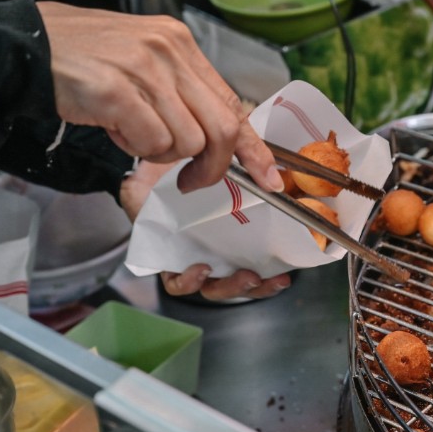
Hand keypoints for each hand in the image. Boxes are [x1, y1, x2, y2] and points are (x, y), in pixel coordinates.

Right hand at [36, 1, 283, 193]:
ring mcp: (143, 70)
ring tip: (132, 132)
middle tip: (189, 180)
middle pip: (221, 128)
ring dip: (161, 154)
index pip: (233, 102)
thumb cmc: (82, 59)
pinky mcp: (117, 92)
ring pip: (187, 141)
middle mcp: (169, 50)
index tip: (269, 175)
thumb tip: (216, 137)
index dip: (254, 147)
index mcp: (180, 43)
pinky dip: (135, 149)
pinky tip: (115, 128)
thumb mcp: (144, 62)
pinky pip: (151, 142)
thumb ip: (182, 92)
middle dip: (212, 167)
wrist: (24, 46)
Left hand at [119, 142, 291, 300]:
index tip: (285, 273)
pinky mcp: (163, 252)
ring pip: (210, 286)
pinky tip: (201, 268)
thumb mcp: (229, 143)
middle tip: (263, 278)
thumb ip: (254, 158)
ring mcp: (190, 249)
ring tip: (244, 276)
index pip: (259, 258)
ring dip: (230, 288)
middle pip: (238, 279)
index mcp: (235, 224)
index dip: (273, 274)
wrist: (147, 143)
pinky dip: (189, 282)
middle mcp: (214, 241)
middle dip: (255, 288)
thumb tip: (276, 184)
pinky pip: (174, 280)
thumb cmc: (189, 148)